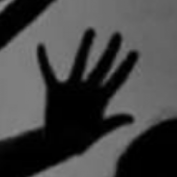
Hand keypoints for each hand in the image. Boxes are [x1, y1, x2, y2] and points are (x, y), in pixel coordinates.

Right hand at [37, 29, 137, 154]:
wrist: (56, 145)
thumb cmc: (79, 142)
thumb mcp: (97, 132)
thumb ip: (112, 123)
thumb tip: (131, 117)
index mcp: (101, 100)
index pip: (117, 79)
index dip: (126, 67)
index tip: (134, 52)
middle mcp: (88, 90)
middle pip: (102, 66)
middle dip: (111, 51)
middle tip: (118, 35)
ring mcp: (71, 89)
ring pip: (80, 63)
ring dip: (85, 47)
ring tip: (91, 31)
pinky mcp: (54, 91)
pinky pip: (48, 72)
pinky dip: (44, 60)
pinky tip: (41, 47)